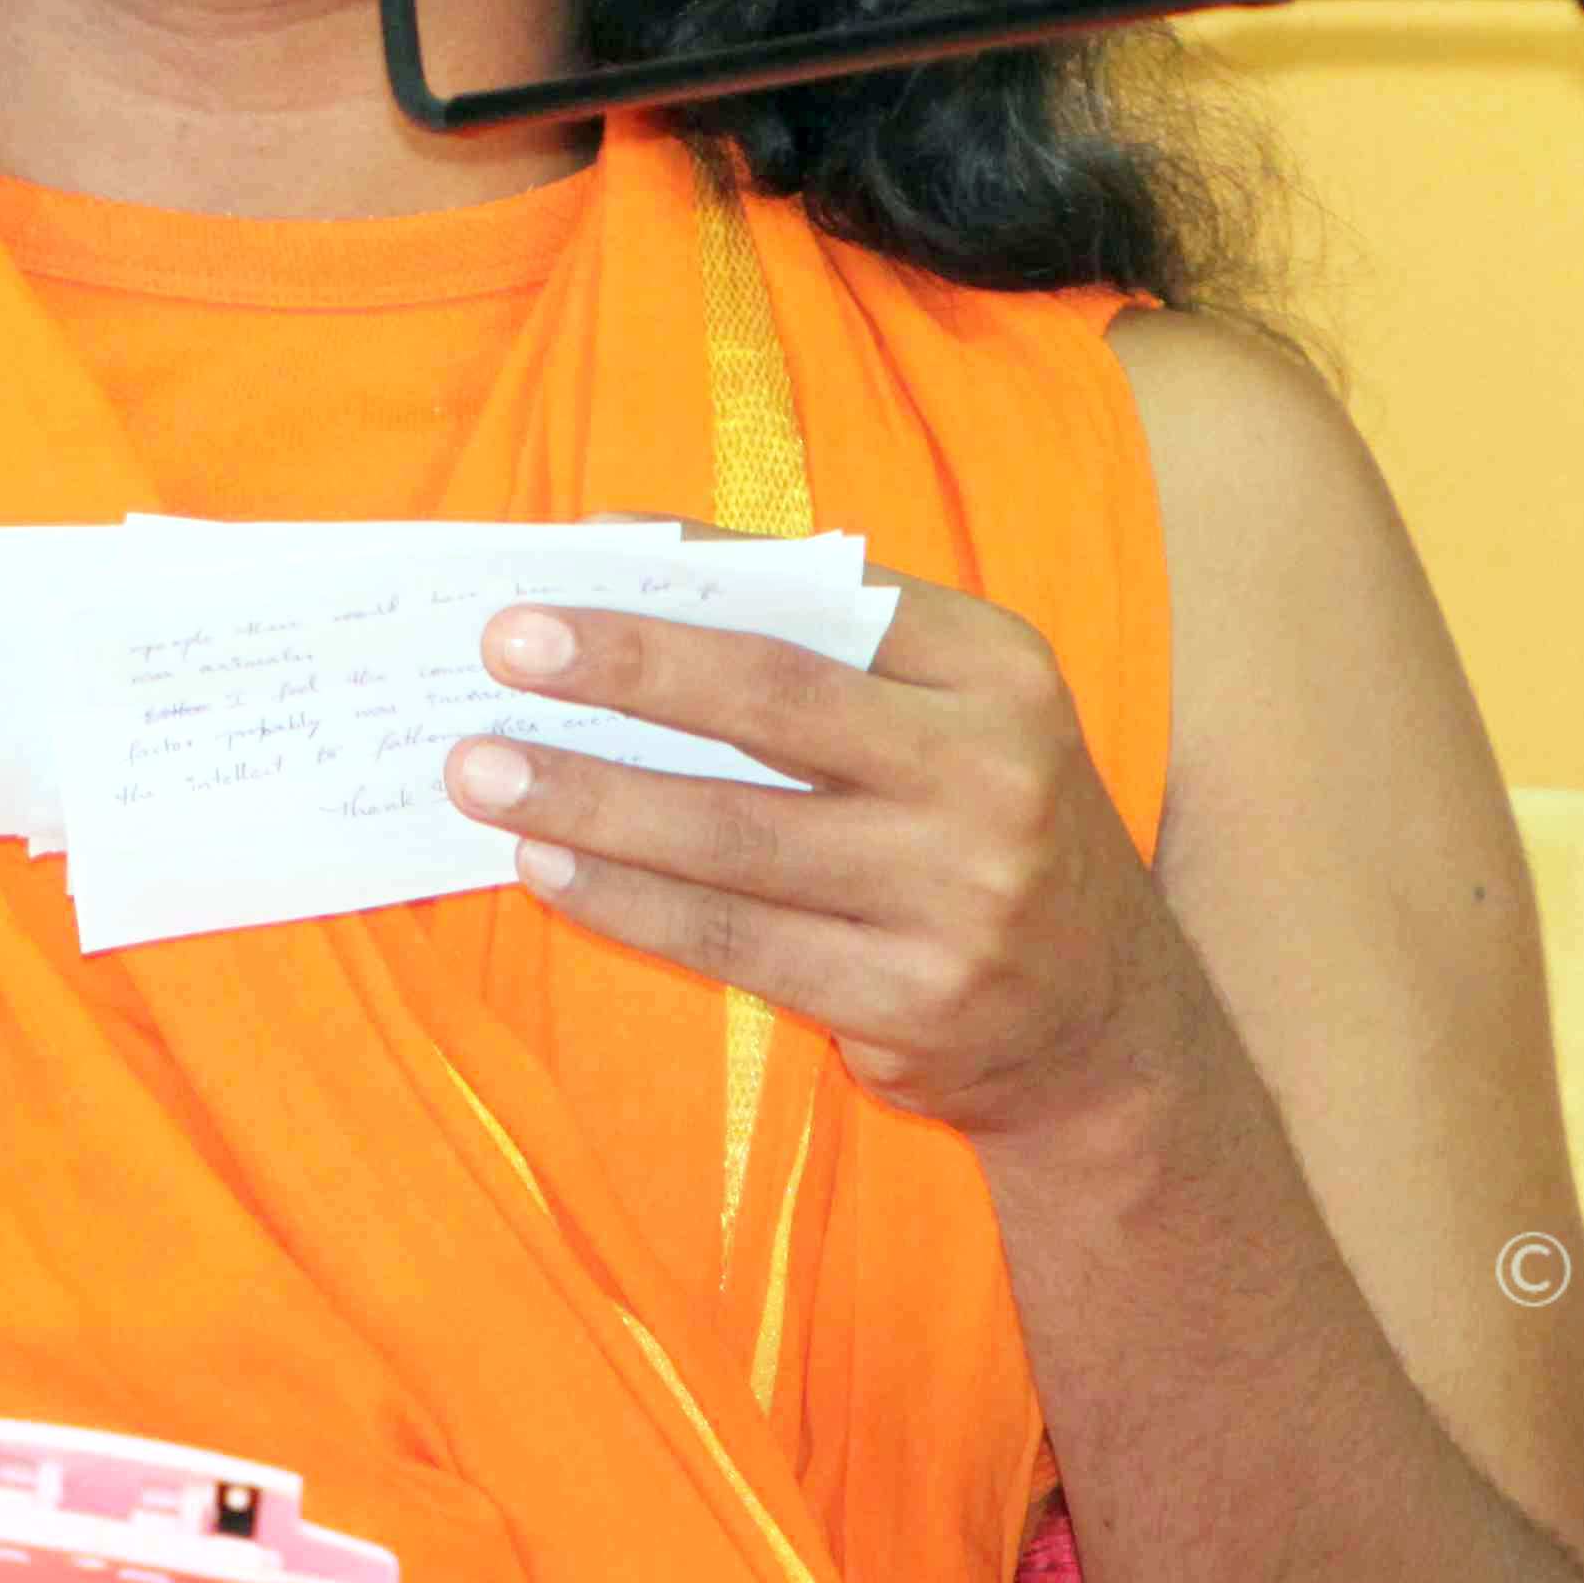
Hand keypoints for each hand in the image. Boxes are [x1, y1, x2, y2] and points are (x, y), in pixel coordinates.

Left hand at [444, 560, 1212, 1145]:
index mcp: (997, 670)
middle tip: (503, 649)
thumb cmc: (980, 824)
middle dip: (624, 669)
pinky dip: (626, 901)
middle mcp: (992, 775)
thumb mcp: (949, 712)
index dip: (685, 581)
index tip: (563, 569)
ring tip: (483, 774)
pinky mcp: (911, 1002)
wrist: (1100, 1024)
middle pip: (772, 704)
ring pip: (735, 837)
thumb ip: (820, 641)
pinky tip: (549, 870)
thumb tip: (632, 558)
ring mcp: (958, 898)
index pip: (817, 603)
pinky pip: (734, 940)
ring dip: (591, 801)